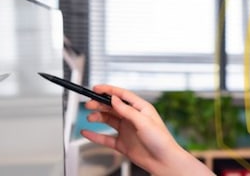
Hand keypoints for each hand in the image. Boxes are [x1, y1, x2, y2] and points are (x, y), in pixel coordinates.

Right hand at [80, 85, 212, 175]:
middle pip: (112, 107)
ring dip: (98, 117)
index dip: (108, 90)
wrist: (163, 161)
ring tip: (90, 117)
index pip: (122, 95)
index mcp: (140, 109)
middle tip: (89, 103)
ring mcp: (126, 130)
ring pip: (108, 120)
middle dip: (100, 104)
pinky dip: (95, 135)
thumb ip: (127, 110)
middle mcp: (132, 118)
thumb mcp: (144, 121)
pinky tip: (87, 132)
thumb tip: (115, 99)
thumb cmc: (161, 141)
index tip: (96, 88)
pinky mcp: (122, 143)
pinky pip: (105, 137)